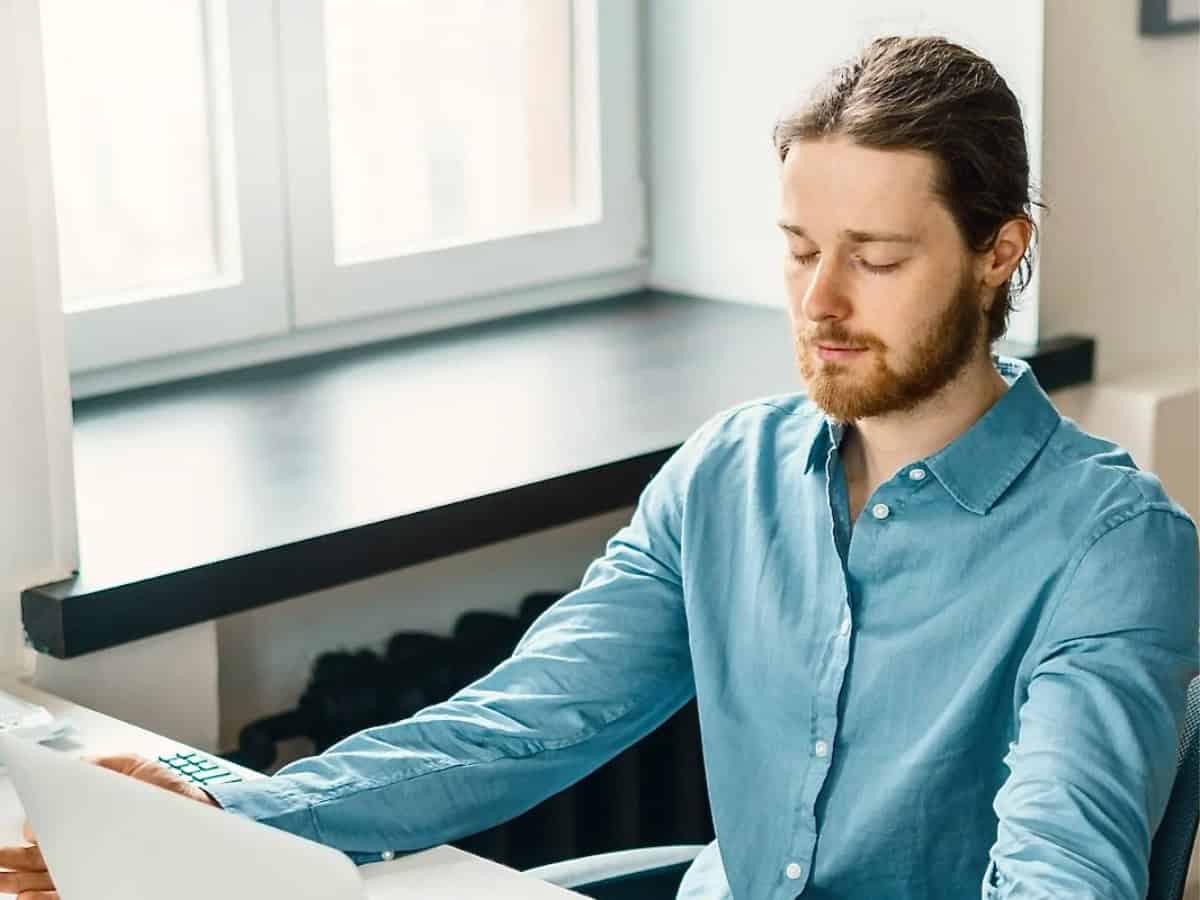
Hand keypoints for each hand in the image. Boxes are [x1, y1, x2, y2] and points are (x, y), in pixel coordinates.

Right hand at [0, 754, 220, 897]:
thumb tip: (65, 770)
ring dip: (19, 881)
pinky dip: (42, 899)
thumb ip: (98, 766)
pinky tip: (26, 896)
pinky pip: (65, 896)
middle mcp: (90, 847)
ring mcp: (95, 868)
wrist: (202, 816)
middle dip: (12, 859)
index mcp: (90, 821)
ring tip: (0, 879)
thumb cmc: (172, 794)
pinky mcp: (105, 883)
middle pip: (40, 859)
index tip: (22, 830)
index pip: (50, 833)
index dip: (32, 832)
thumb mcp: (133, 769)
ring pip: (45, 880)